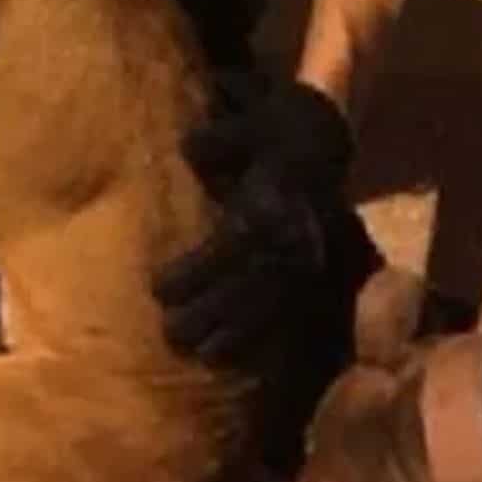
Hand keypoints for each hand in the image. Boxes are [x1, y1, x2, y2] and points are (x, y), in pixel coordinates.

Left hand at [153, 71, 381, 367]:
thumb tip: (189, 148)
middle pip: (250, 282)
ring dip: (232, 331)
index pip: (236, 242)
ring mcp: (304, 257)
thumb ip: (219, 140)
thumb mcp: (248, 124)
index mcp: (278, 198)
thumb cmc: (271, 131)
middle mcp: (294, 234)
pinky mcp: (308, 273)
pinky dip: (256, 336)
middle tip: (169, 331)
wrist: (323, 140)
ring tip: (193, 351)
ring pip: (269, 303)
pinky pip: (286, 312)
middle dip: (211, 309)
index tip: (158, 287)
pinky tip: (224, 357)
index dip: (199, 269)